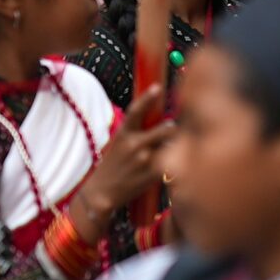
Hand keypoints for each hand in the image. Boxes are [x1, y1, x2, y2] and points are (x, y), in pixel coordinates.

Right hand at [73, 89, 170, 232]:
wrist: (102, 192)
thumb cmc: (112, 166)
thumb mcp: (118, 143)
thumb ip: (135, 131)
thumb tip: (156, 119)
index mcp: (123, 134)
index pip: (136, 111)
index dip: (147, 98)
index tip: (157, 87)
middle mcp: (134, 144)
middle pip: (166, 129)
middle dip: (174, 129)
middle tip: (177, 131)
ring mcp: (144, 159)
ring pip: (171, 146)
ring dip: (176, 146)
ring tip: (173, 149)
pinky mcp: (152, 175)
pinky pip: (171, 163)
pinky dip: (174, 162)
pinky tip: (172, 165)